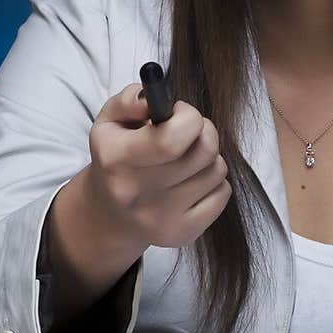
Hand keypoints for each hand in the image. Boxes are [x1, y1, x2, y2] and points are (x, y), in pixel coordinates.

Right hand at [85, 84, 233, 251]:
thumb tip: (151, 98)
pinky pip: (223, 194)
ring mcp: (162, 219)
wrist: (110, 214)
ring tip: (186, 160)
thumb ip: (129, 100)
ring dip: (208, 158)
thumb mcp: (109, 121)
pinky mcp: (182, 234)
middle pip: (204, 151)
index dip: (188, 116)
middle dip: (204, 131)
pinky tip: (191, 181)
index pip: (172, 138)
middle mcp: (137, 194)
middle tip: (189, 131)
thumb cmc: (117, 157)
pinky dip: (213, 182)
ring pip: (217, 170)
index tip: (180, 112)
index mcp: (117, 161)